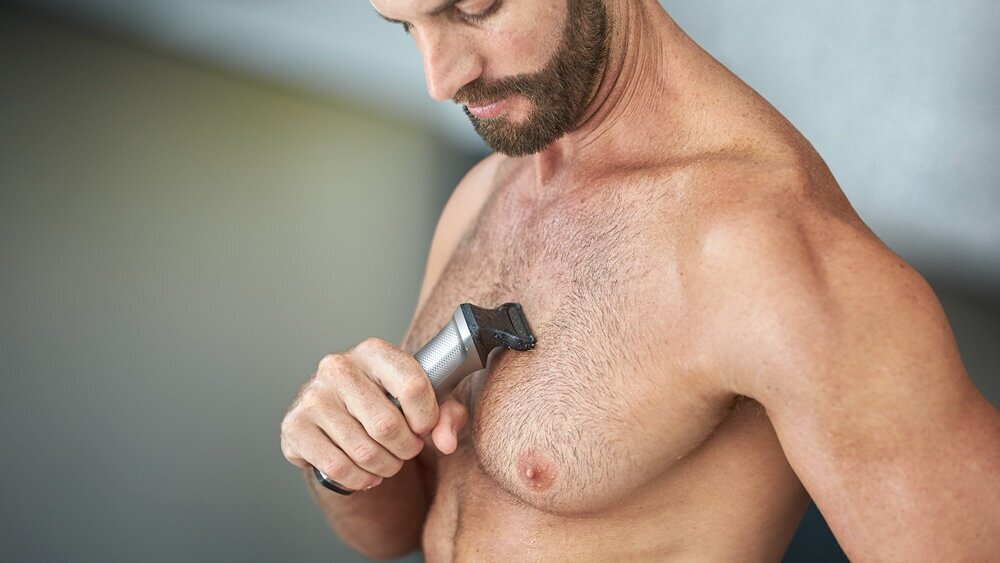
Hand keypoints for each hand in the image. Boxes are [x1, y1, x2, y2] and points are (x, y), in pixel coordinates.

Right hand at [280, 337, 468, 490]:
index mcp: (373, 351)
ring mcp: (312, 396)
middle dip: (406, 449)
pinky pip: (338, 468)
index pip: (413, 386)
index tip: (424, 427)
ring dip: (385, 467)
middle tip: (406, 449)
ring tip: (387, 461)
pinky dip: (359, 479)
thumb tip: (446, 442)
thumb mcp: (424, 400)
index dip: (427, 418)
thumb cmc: (388, 402)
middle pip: (388, 426)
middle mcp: (338, 367)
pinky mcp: (294, 426)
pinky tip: (364, 472)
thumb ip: (448, 415)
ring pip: (364, 452)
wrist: (339, 413)